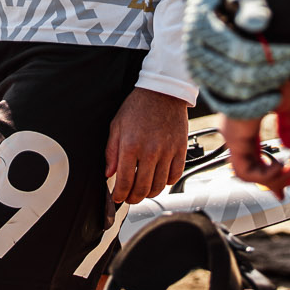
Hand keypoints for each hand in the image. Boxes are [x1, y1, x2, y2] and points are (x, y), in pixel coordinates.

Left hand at [105, 87, 188, 206]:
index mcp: (131, 146)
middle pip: (143, 188)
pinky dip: (167, 182)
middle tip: (130, 198)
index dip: (120, 194)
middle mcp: (150, 151)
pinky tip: (160, 179)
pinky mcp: (180, 149)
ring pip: (160, 186)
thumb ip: (111, 151)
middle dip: (134, 198)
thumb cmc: (138, 106)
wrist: (162, 91)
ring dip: (150, 193)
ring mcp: (167, 151)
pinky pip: (175, 175)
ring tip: (144, 191)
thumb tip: (109, 173)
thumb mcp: (117, 125)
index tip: (118, 197)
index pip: (125, 181)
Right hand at [182, 0, 289, 118]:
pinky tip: (276, 97)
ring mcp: (197, 71)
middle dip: (276, 70)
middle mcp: (192, 52)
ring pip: (235, 92)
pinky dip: (253, 107)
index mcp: (199, 25)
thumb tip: (259, 25)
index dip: (273, 54)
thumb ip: (251, 3)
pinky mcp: (205, 86)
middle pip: (238, 74)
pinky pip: (228, 107)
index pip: (238, 50)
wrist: (215, 4)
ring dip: (268, 86)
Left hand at [222, 82, 289, 196]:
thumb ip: (288, 127)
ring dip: (275, 177)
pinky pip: (246, 171)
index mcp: (246, 124)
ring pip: (248, 174)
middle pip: (252, 171)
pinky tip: (280, 164)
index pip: (256, 159)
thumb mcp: (286, 103)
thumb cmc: (273, 73)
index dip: (274, 174)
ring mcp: (234, 136)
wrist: (263, 59)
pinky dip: (266, 174)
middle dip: (279, 180)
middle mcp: (237, 133)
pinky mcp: (235, 138)